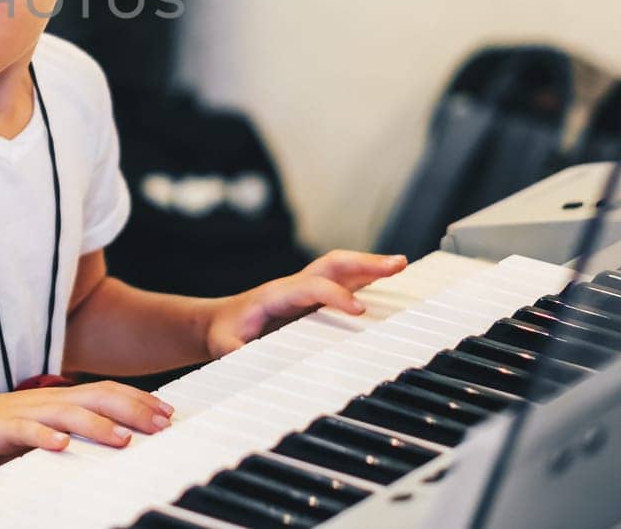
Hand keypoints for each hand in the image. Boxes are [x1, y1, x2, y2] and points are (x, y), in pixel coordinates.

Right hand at [0, 381, 175, 467]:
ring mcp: (23, 412)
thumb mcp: (37, 430)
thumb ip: (67, 432)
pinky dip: (45, 437)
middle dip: (134, 409)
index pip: (106, 392)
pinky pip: (26, 431)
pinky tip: (61, 446)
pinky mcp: (1, 428)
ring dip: (98, 425)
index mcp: (56, 399)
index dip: (139, 400)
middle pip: (97, 397)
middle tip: (164, 423)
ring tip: (125, 439)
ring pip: (68, 413)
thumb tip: (104, 445)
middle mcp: (45, 400)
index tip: (168, 412)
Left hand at [205, 250, 406, 356]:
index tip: (359, 311)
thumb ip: (235, 351)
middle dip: (364, 263)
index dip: (335, 296)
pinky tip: (388, 281)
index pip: (311, 287)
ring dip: (371, 266)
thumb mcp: (223, 344)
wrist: (218, 321)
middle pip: (332, 265)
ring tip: (402, 265)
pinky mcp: (313, 298)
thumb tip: (246, 358)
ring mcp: (305, 289)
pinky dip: (366, 279)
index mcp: (276, 294)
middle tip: (396, 264)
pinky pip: (343, 282)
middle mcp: (294, 286)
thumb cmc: (224, 332)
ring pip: (341, 269)